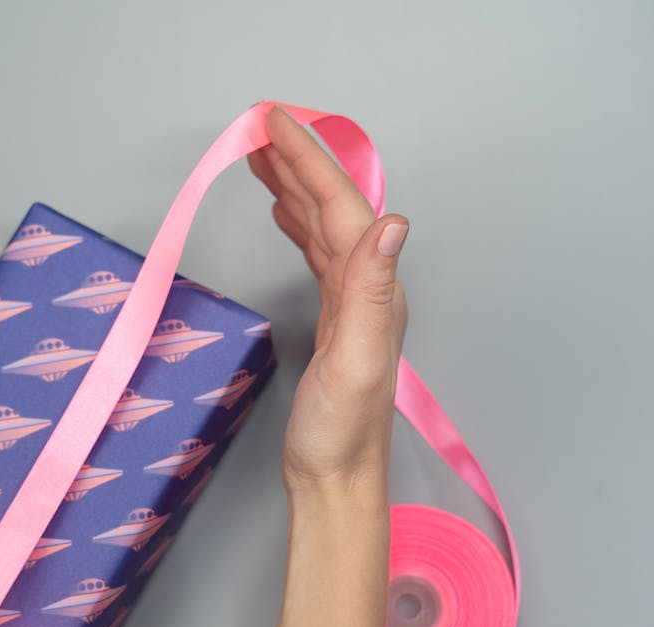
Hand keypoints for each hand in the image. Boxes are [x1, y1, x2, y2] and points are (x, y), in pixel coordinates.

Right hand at [248, 106, 408, 498]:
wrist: (335, 479)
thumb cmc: (340, 432)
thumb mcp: (356, 361)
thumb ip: (373, 291)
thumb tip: (392, 224)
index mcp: (374, 288)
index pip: (340, 206)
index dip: (307, 160)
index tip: (273, 121)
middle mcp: (368, 287)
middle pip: (332, 207)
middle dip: (298, 161)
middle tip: (260, 125)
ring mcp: (351, 302)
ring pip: (322, 226)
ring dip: (294, 187)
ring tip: (263, 158)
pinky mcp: (333, 319)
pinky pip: (316, 254)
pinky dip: (297, 225)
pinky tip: (283, 214)